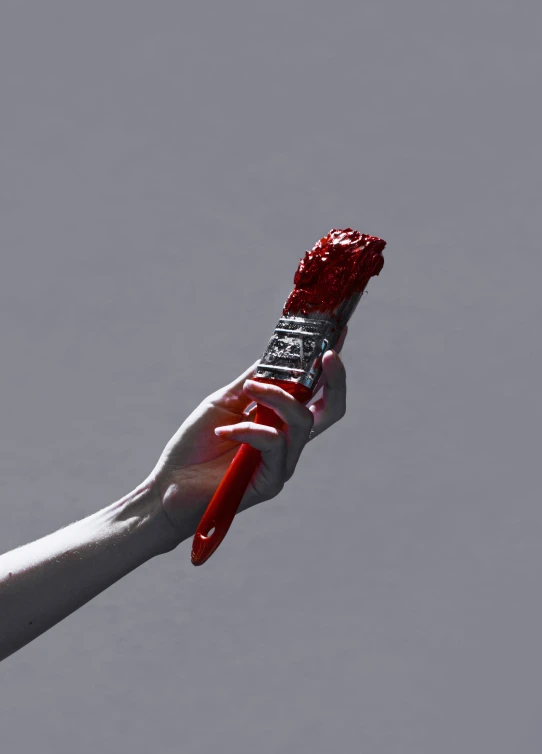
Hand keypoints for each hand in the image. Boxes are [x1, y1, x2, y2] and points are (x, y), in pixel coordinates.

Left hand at [147, 326, 348, 544]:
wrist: (169, 485)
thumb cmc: (196, 445)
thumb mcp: (224, 401)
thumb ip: (252, 380)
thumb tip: (277, 353)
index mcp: (280, 422)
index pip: (316, 393)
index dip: (330, 367)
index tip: (338, 333)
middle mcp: (288, 442)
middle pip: (330, 411)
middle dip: (334, 380)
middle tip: (327, 354)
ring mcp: (282, 463)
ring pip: (301, 421)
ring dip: (277, 397)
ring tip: (250, 389)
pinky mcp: (271, 482)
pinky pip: (273, 444)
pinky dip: (249, 430)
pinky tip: (225, 430)